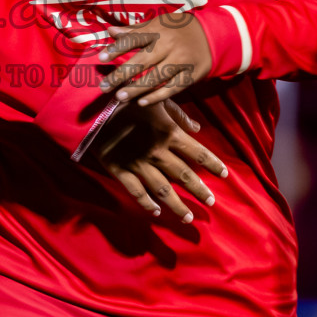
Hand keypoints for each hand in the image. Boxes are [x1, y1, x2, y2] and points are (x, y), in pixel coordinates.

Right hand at [95, 100, 227, 223]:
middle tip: (212, 203)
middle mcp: (157, 152)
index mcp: (169, 133)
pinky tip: (156, 213)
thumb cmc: (126, 98)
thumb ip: (178, 115)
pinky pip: (136, 192)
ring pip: (164, 190)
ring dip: (178, 206)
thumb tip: (197, 128)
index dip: (213, 164)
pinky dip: (147, 204)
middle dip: (200, 191)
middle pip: (185, 176)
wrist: (91, 106)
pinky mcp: (119, 171)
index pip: (198, 152)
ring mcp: (138, 164)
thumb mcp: (156, 100)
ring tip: (189, 217)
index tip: (225, 175)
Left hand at [98, 14, 212, 106]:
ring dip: (137, 88)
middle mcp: (169, 45)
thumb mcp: (159, 24)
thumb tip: (110, 31)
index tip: (101, 59)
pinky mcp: (191, 74)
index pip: (135, 39)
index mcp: (158, 30)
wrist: (213, 35)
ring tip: (120, 97)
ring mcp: (181, 60)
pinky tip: (142, 102)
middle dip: (121, 74)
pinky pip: (173, 88)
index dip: (117, 48)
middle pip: (142, 61)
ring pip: (156, 77)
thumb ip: (134, 30)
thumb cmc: (179, 30)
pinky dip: (157, 96)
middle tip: (104, 87)